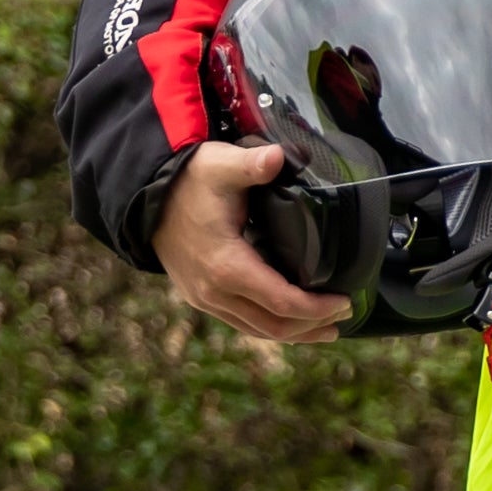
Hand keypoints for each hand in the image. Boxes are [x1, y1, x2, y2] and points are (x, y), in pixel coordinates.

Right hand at [153, 143, 348, 344]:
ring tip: (323, 328)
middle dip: (312, 326)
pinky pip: (241, 322)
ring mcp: (205, 298)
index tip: (345, 299)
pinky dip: (268, 324)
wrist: (147, 194)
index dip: (317, 308)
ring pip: (256, 330)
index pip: (282, 302)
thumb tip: (279, 157)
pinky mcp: (200, 296)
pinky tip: (285, 318)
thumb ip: (253, 165)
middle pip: (273, 326)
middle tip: (342, 316)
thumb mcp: (222, 166)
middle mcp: (215, 292)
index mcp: (227, 267)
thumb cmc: (189, 180)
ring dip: (292, 333)